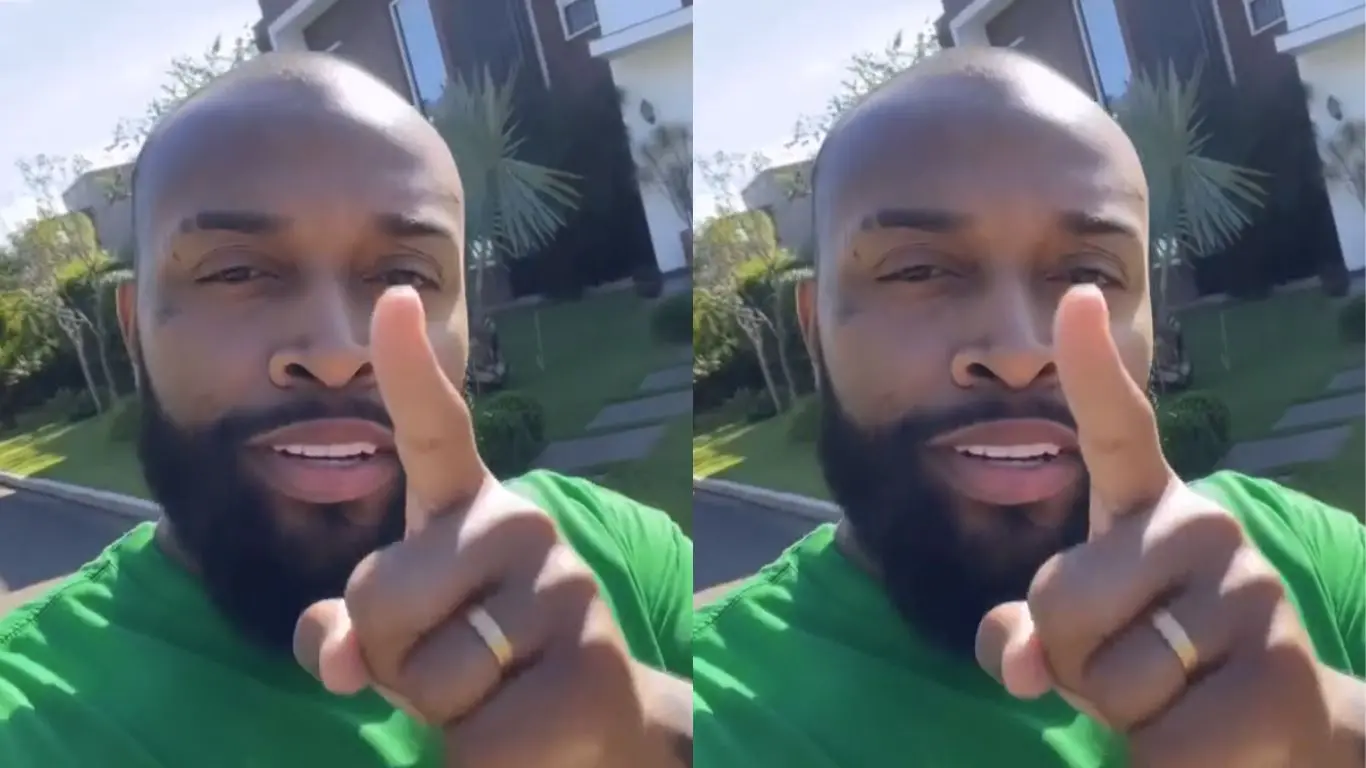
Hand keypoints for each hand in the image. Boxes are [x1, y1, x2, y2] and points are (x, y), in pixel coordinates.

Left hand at [293, 287, 653, 767]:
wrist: (595, 727)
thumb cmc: (482, 666)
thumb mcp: (404, 642)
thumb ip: (350, 633)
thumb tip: (334, 654)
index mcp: (471, 508)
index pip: (436, 430)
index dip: (408, 368)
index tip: (393, 298)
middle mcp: (523, 526)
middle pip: (378, 595)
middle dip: (390, 656)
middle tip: (455, 663)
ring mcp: (563, 590)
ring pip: (426, 675)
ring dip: (439, 713)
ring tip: (495, 694)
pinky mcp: (588, 665)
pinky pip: (474, 735)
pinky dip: (477, 757)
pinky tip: (526, 733)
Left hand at [976, 286, 1338, 766]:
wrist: (1273, 730)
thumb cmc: (1155, 662)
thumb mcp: (1079, 639)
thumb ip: (1024, 634)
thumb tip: (1013, 664)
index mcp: (1147, 506)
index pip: (1117, 426)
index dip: (1089, 366)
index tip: (1075, 298)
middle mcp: (1203, 527)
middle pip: (1058, 605)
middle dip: (1070, 661)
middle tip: (1130, 664)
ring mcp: (1249, 593)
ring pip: (1109, 680)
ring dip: (1121, 715)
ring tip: (1175, 695)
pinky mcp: (1280, 672)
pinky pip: (1162, 741)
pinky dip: (1161, 760)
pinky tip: (1206, 738)